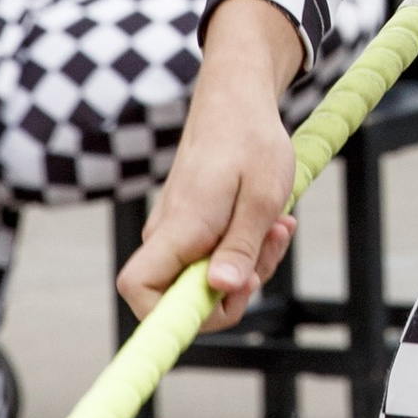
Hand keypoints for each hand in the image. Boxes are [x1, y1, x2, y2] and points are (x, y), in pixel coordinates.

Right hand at [118, 0, 303, 327]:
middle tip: (269, 254)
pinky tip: (271, 224)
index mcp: (180, 228)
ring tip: (279, 227)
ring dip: (250, 266)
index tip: (211, 312)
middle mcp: (169, 235)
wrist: (237, 101)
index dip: (162, 317)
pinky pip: (215, 259)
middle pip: (185, 298)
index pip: (138, 289)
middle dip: (235, 291)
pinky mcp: (193, 229)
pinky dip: (246, 251)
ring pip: (207, 280)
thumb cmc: (250, 142)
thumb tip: (221, 290)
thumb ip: (241, 247)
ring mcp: (179, 233)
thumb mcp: (263, 198)